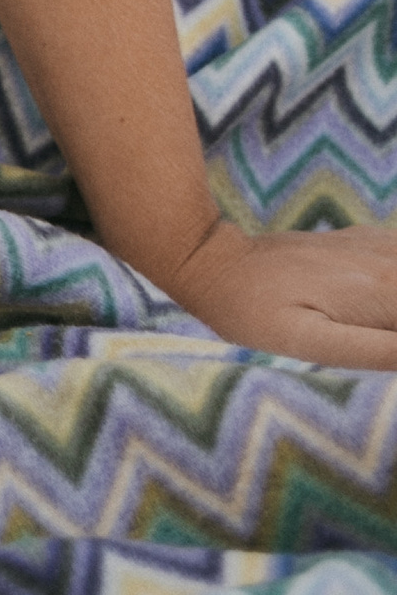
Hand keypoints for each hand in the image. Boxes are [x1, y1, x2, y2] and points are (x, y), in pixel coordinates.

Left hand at [164, 216, 396, 369]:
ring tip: (376, 328)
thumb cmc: (256, 315)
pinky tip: (381, 305)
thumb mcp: (312, 345)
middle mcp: (387, 261)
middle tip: (379, 335)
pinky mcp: (363, 242)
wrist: (215, 264)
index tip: (389, 343)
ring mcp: (377, 246)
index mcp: (383, 291)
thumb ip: (378, 351)